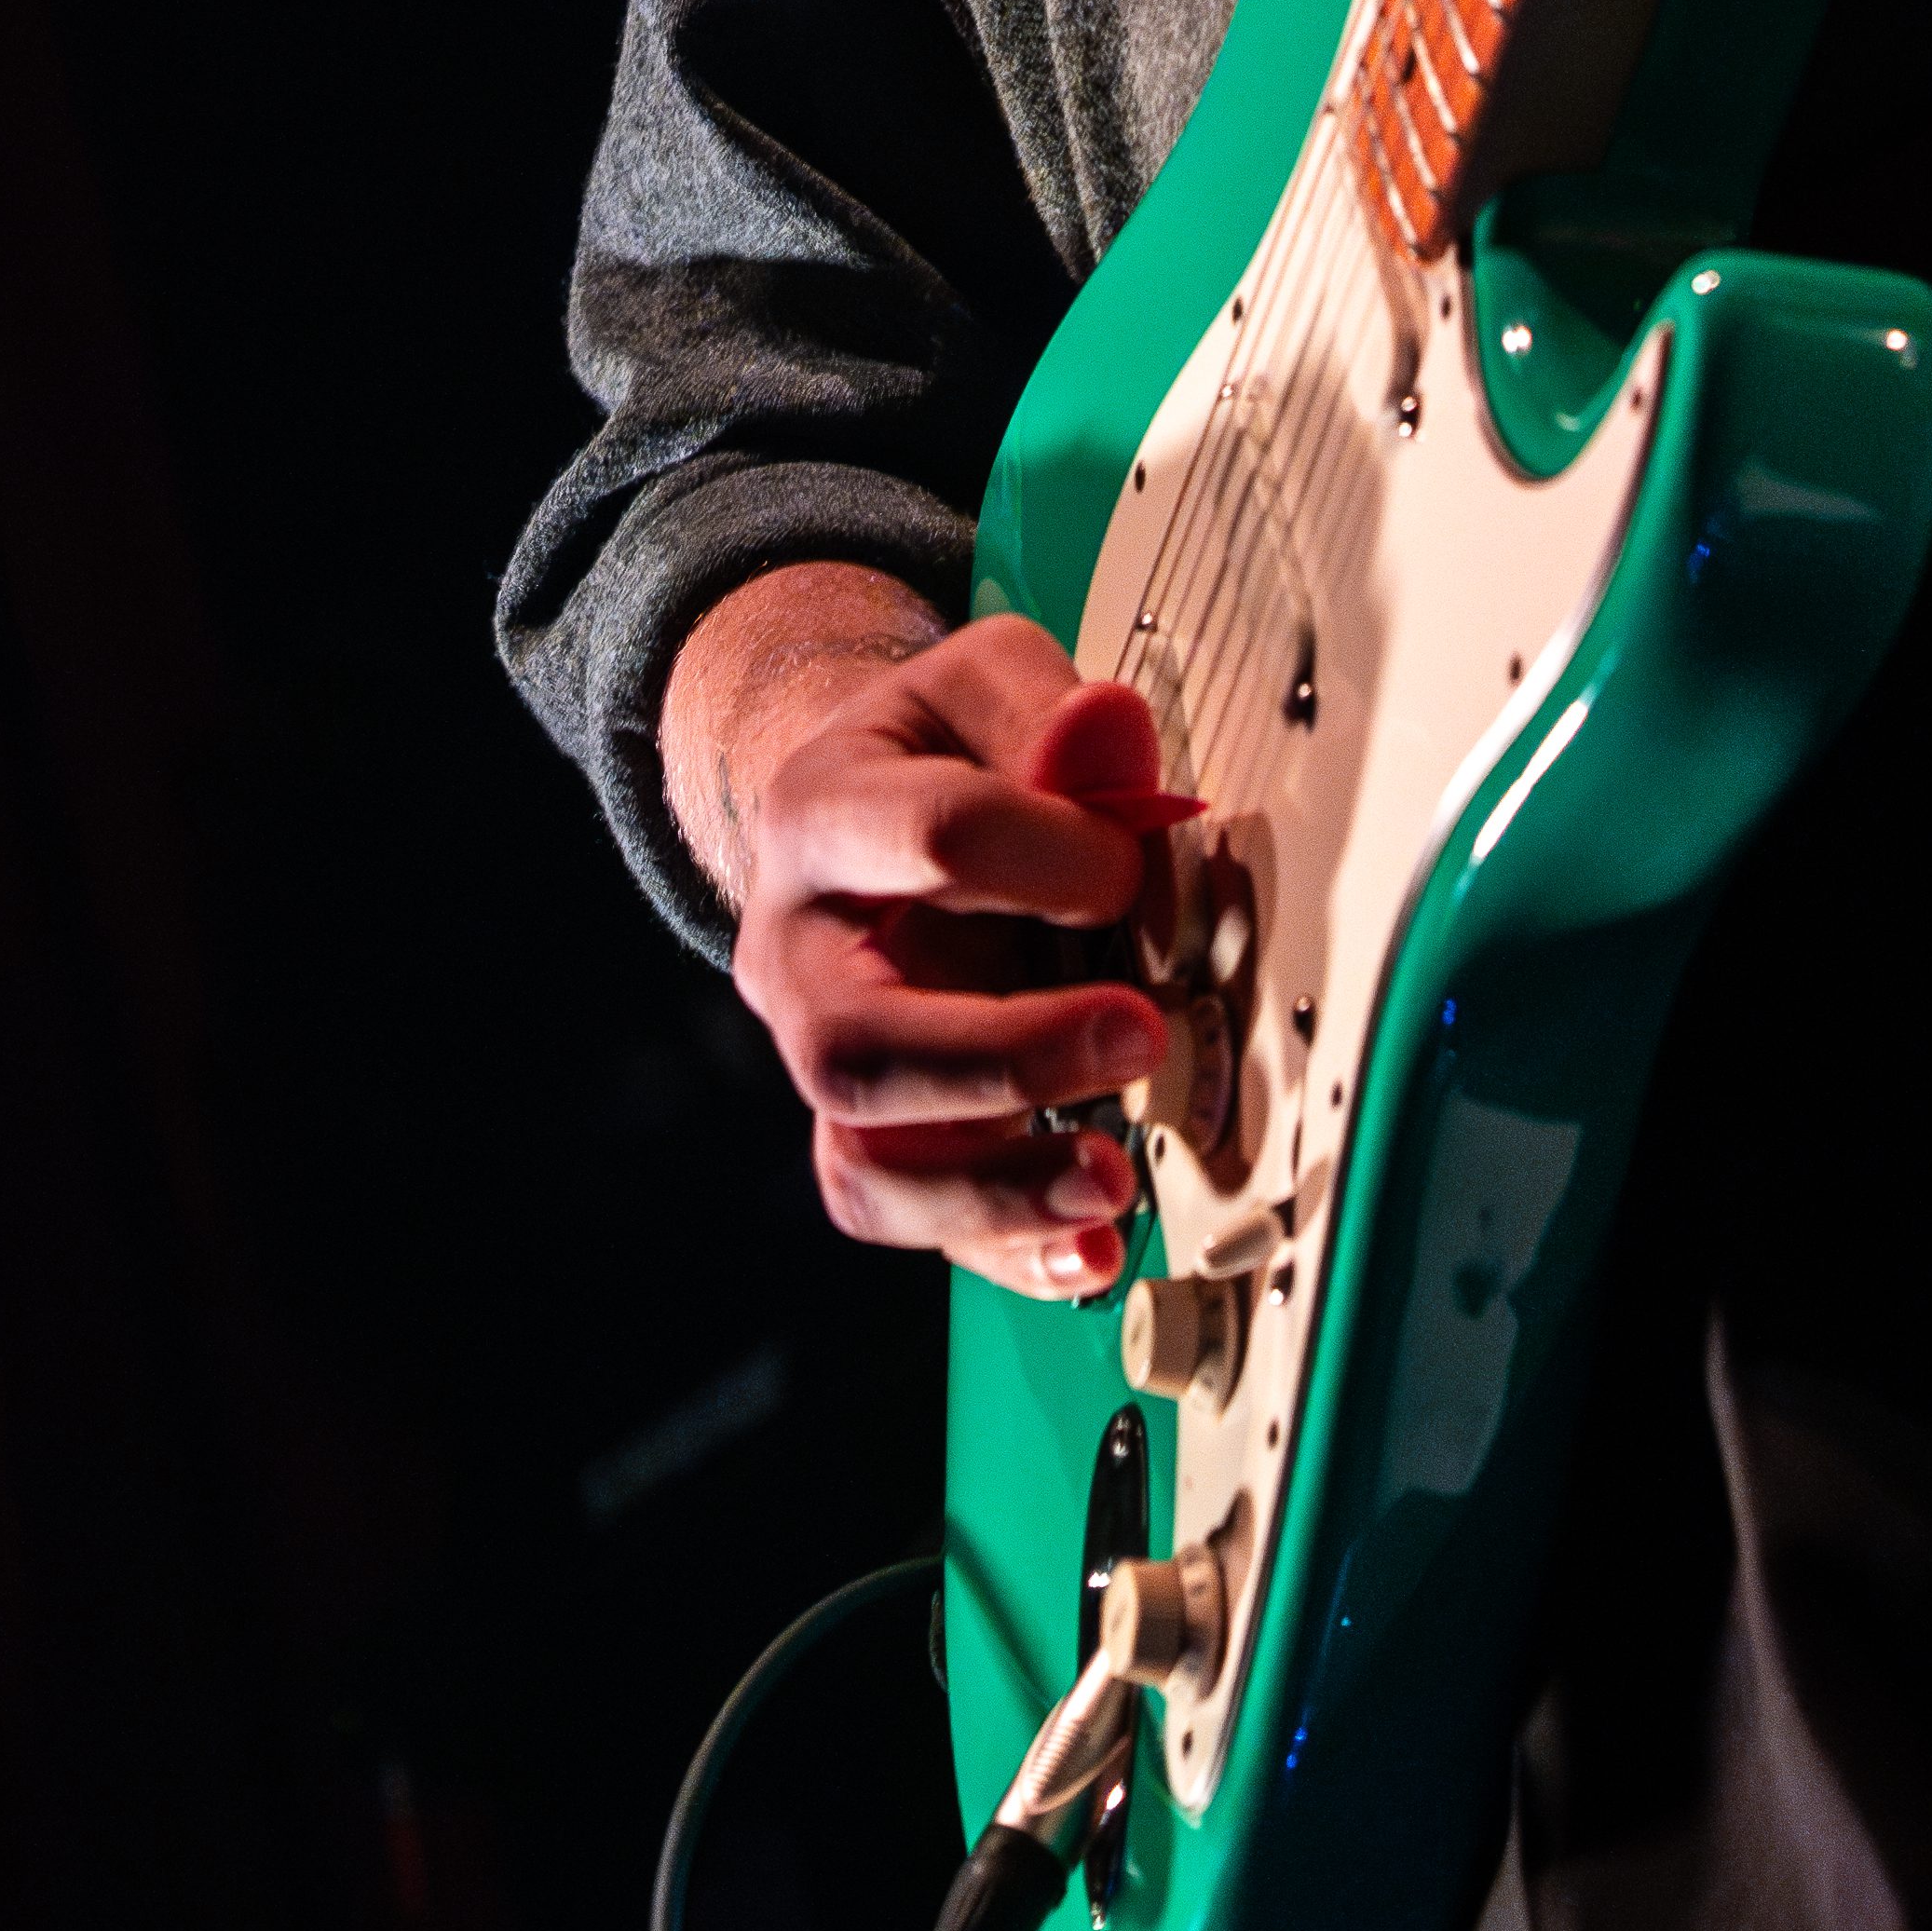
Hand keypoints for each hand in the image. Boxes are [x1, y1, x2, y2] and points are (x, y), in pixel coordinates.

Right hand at [675, 578, 1169, 1293]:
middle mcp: (793, 954)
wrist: (862, 809)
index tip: (1130, 863)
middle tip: (1137, 1035)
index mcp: (818, 813)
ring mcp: (822, 1059)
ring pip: (866, 1163)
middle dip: (1007, 1056)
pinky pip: (912, 1219)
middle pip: (860, 1045)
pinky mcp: (871, 1134)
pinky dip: (1004, 1249)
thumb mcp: (986, 681)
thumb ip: (1049, 708)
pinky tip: (1088, 1247)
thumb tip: (1106, 739)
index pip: (931, 837)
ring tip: (1110, 1179)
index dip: (1051, 853)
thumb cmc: (940, 748)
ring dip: (996, 1189)